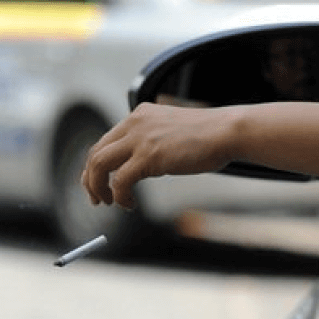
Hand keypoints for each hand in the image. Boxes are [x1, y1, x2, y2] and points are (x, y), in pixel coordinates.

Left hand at [82, 102, 235, 208]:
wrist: (227, 131)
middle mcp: (135, 123)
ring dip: (97, 187)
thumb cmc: (210, 135)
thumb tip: (143, 165)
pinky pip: (120, 180)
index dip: (98, 164)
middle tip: (97, 198)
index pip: (106, 140)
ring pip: (99, 164)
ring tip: (107, 202)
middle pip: (96, 152)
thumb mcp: (174, 131)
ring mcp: (140, 139)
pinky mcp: (148, 156)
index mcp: (140, 114)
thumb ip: (155, 141)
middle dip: (90, 178)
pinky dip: (119, 196)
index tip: (101, 182)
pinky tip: (129, 204)